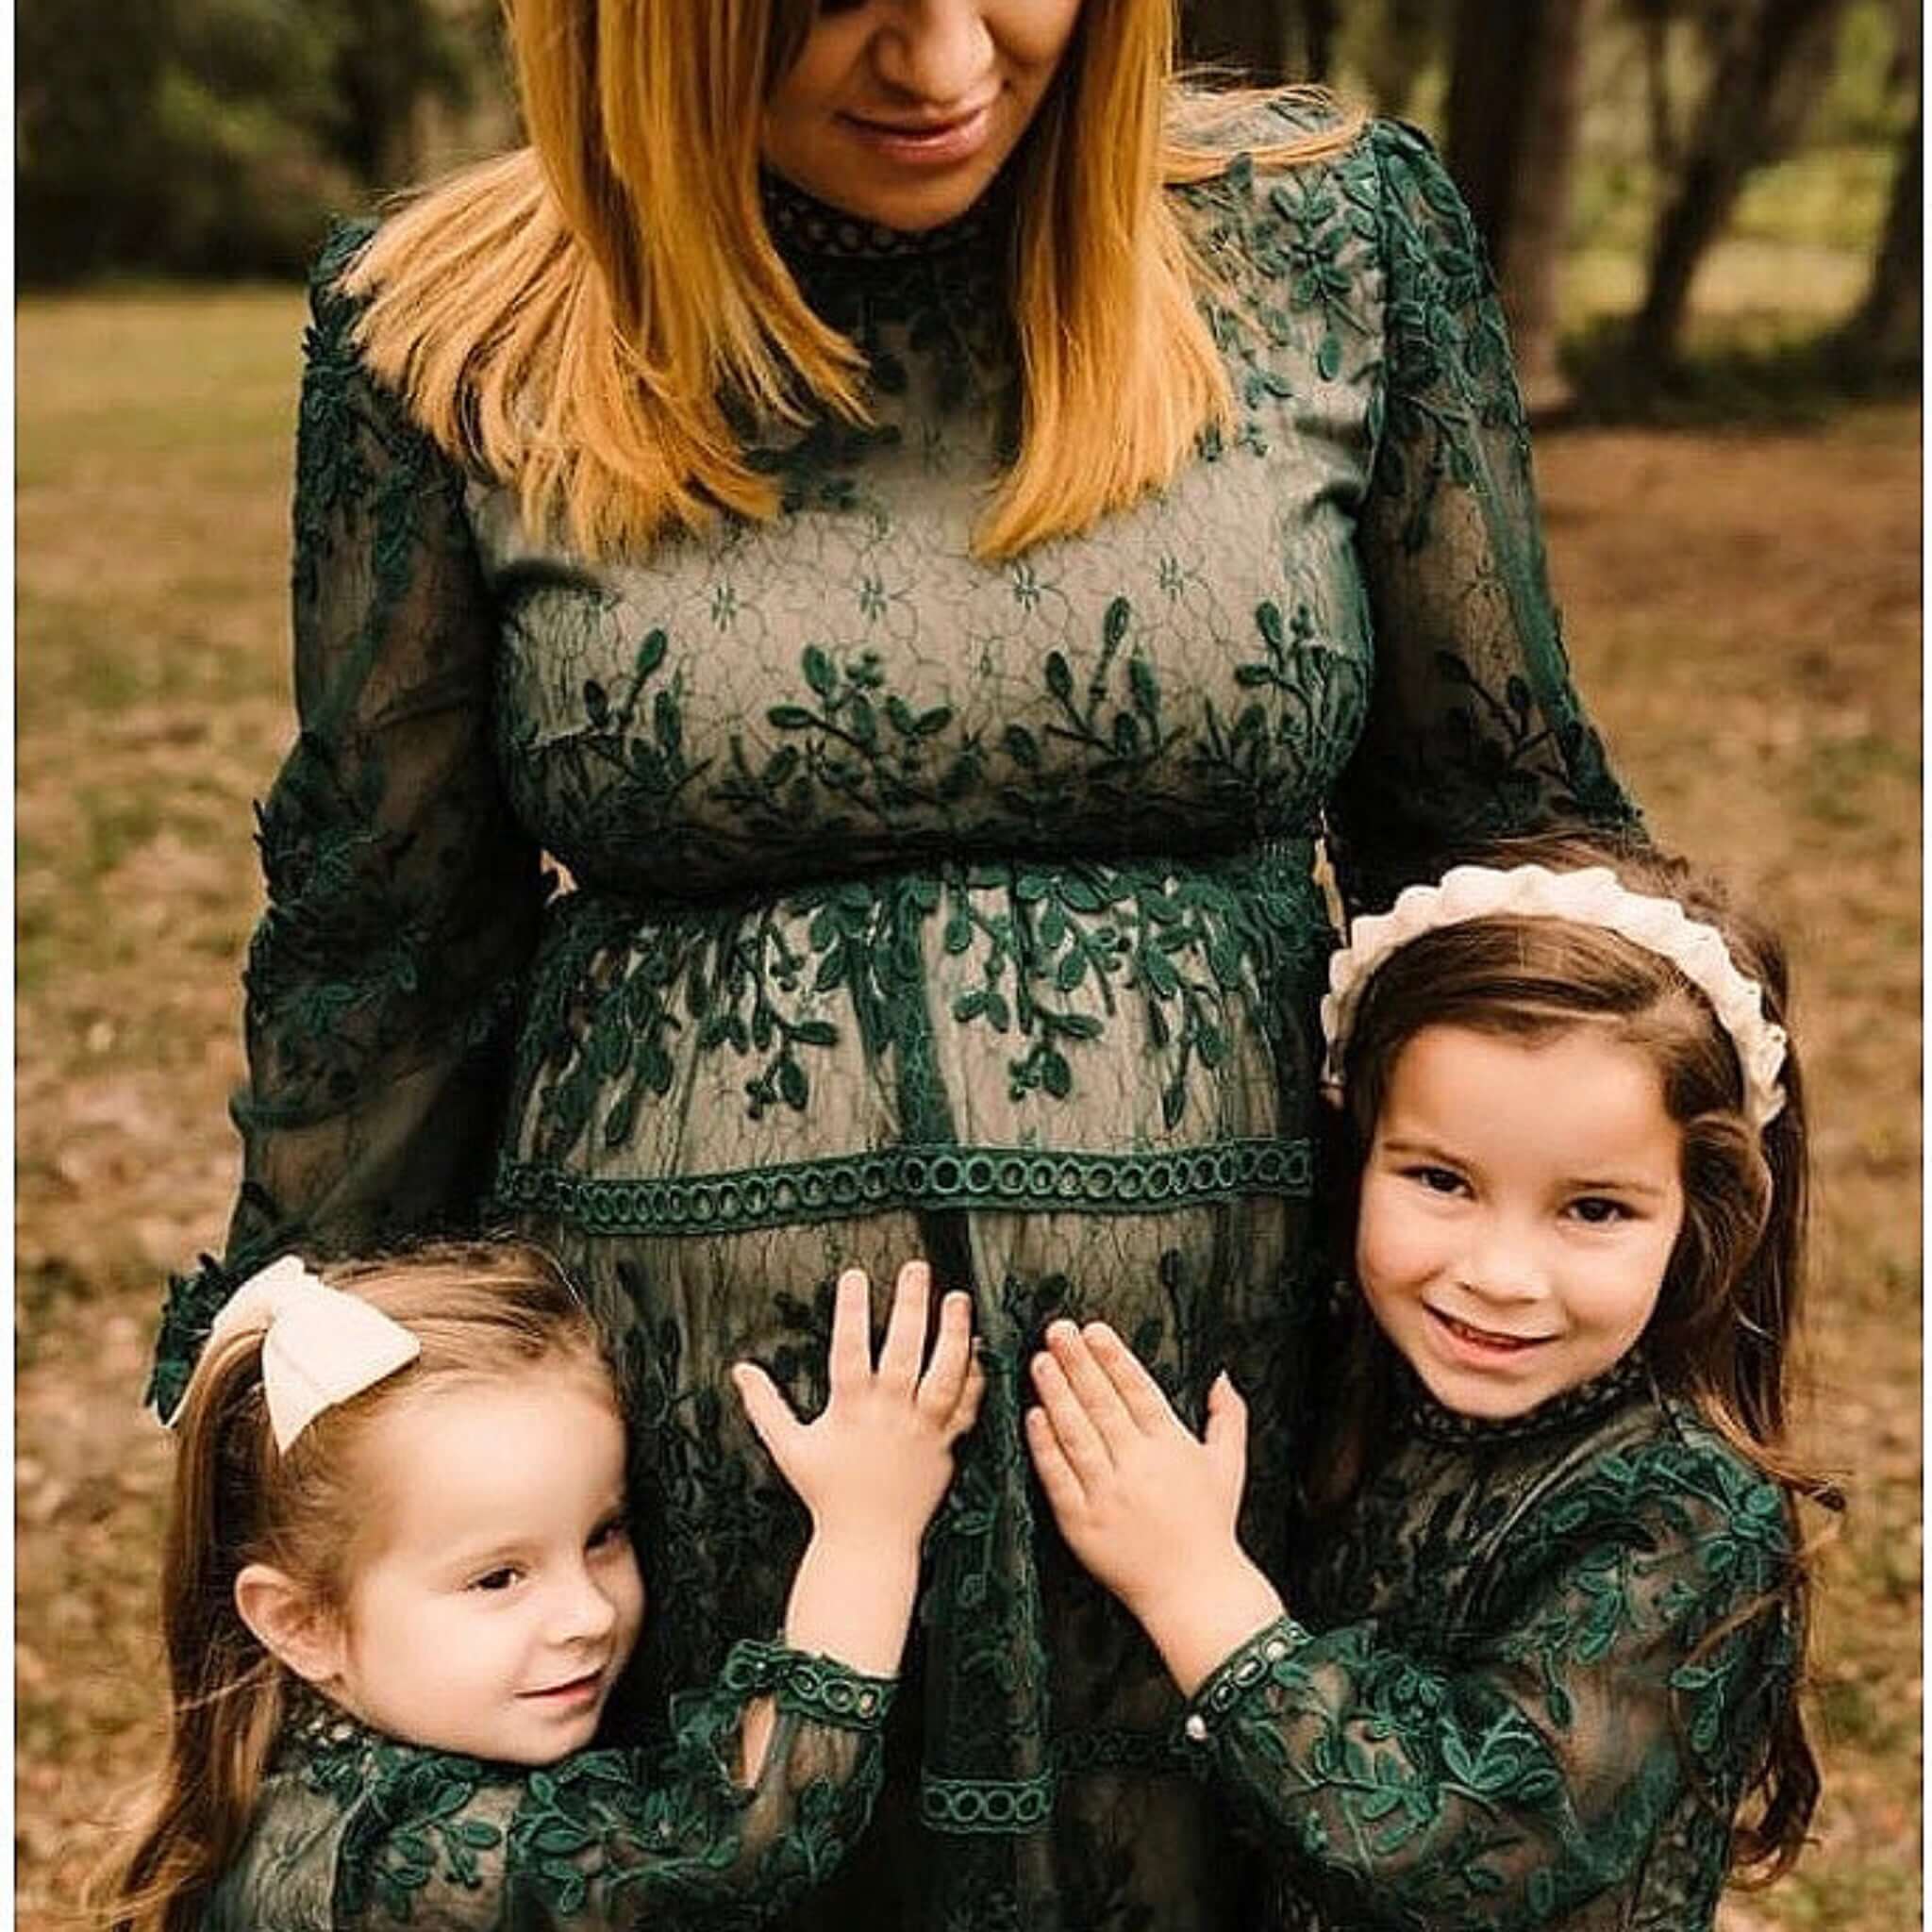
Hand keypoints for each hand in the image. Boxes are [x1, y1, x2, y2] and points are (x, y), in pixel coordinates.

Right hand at [735, 1261, 984, 1559]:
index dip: (852, 1310)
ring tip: (957, 1297)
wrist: (869, 1542)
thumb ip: (764, 1406)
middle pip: (904, 1351)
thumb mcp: (788, 1448)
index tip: (855, 1275)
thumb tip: (738, 1369)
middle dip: (911, 1306)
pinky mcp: (947, 1444)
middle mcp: (889, 1414)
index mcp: (850, 1410)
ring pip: (944, 1374)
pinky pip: (967, 1405)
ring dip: (953, 1333)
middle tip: (917, 1268)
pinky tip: (978, 1344)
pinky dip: (975, 1375)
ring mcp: (923, 1429)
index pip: (849, 1348)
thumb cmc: (825, 1493)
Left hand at [1026, 1320, 1283, 1694]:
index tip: (1093, 1329)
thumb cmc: (1212, 1527)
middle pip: (1102, 1404)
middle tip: (1057, 1330)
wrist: (1194, 1591)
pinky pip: (1058, 1477)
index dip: (1113, 1357)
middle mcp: (1138, 1466)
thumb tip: (1222, 1376)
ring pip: (1076, 1434)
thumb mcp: (1229, 1467)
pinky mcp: (1082, 1523)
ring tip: (1040, 1362)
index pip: (1137, 1390)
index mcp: (1172, 1447)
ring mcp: (1107, 1495)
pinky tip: (1032, 1417)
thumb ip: (1228, 1417)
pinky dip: (1045, 1446)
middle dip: (1078, 1363)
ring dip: (1056, 1395)